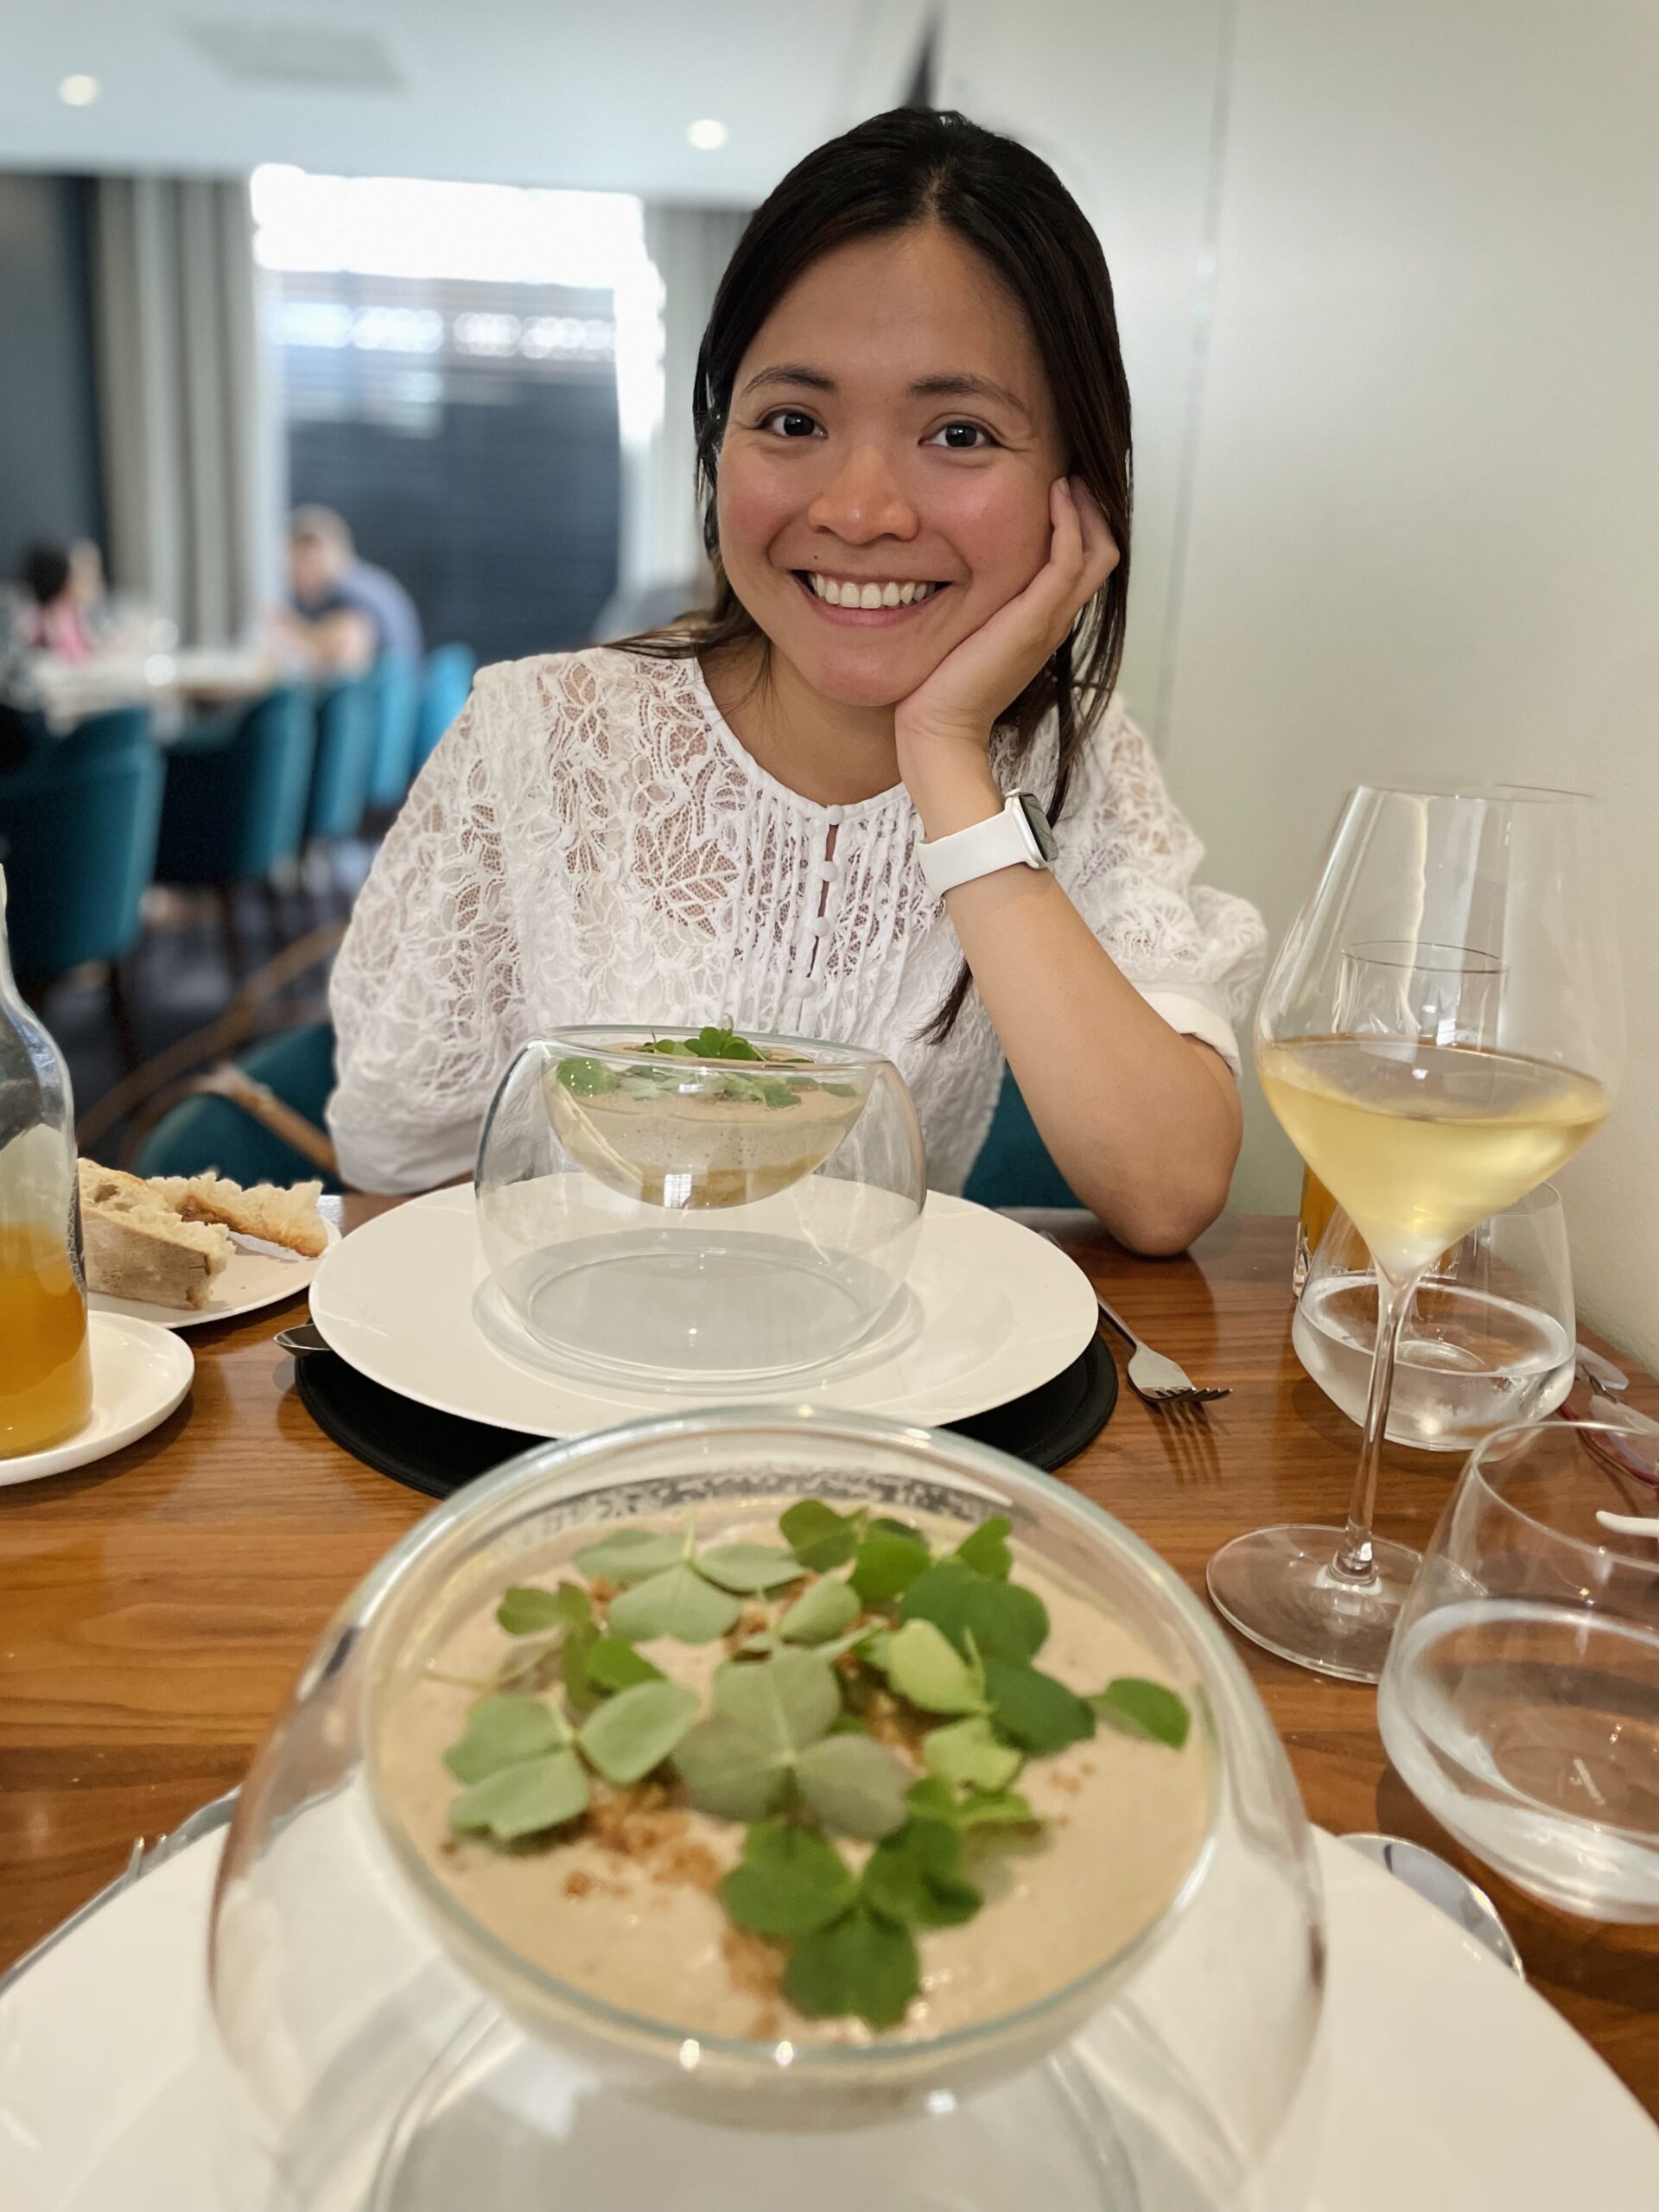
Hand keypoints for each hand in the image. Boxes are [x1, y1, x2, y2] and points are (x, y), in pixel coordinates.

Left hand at [894, 478, 1118, 780]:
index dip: (1081, 525)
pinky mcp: (1036, 619)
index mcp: (1043, 623)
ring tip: (1066, 476)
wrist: (939, 728)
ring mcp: (1051, 620)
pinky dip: (1069, 521)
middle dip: (1092, 510)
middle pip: (1102, 553)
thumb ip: (977, 605)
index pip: (1084, 565)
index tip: (1058, 491)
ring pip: (1096, 552)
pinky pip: (1069, 558)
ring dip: (1085, 507)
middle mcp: (1055, 620)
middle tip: (1070, 475)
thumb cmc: (942, 688)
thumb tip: (955, 573)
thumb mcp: (966, 633)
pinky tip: (1055, 494)